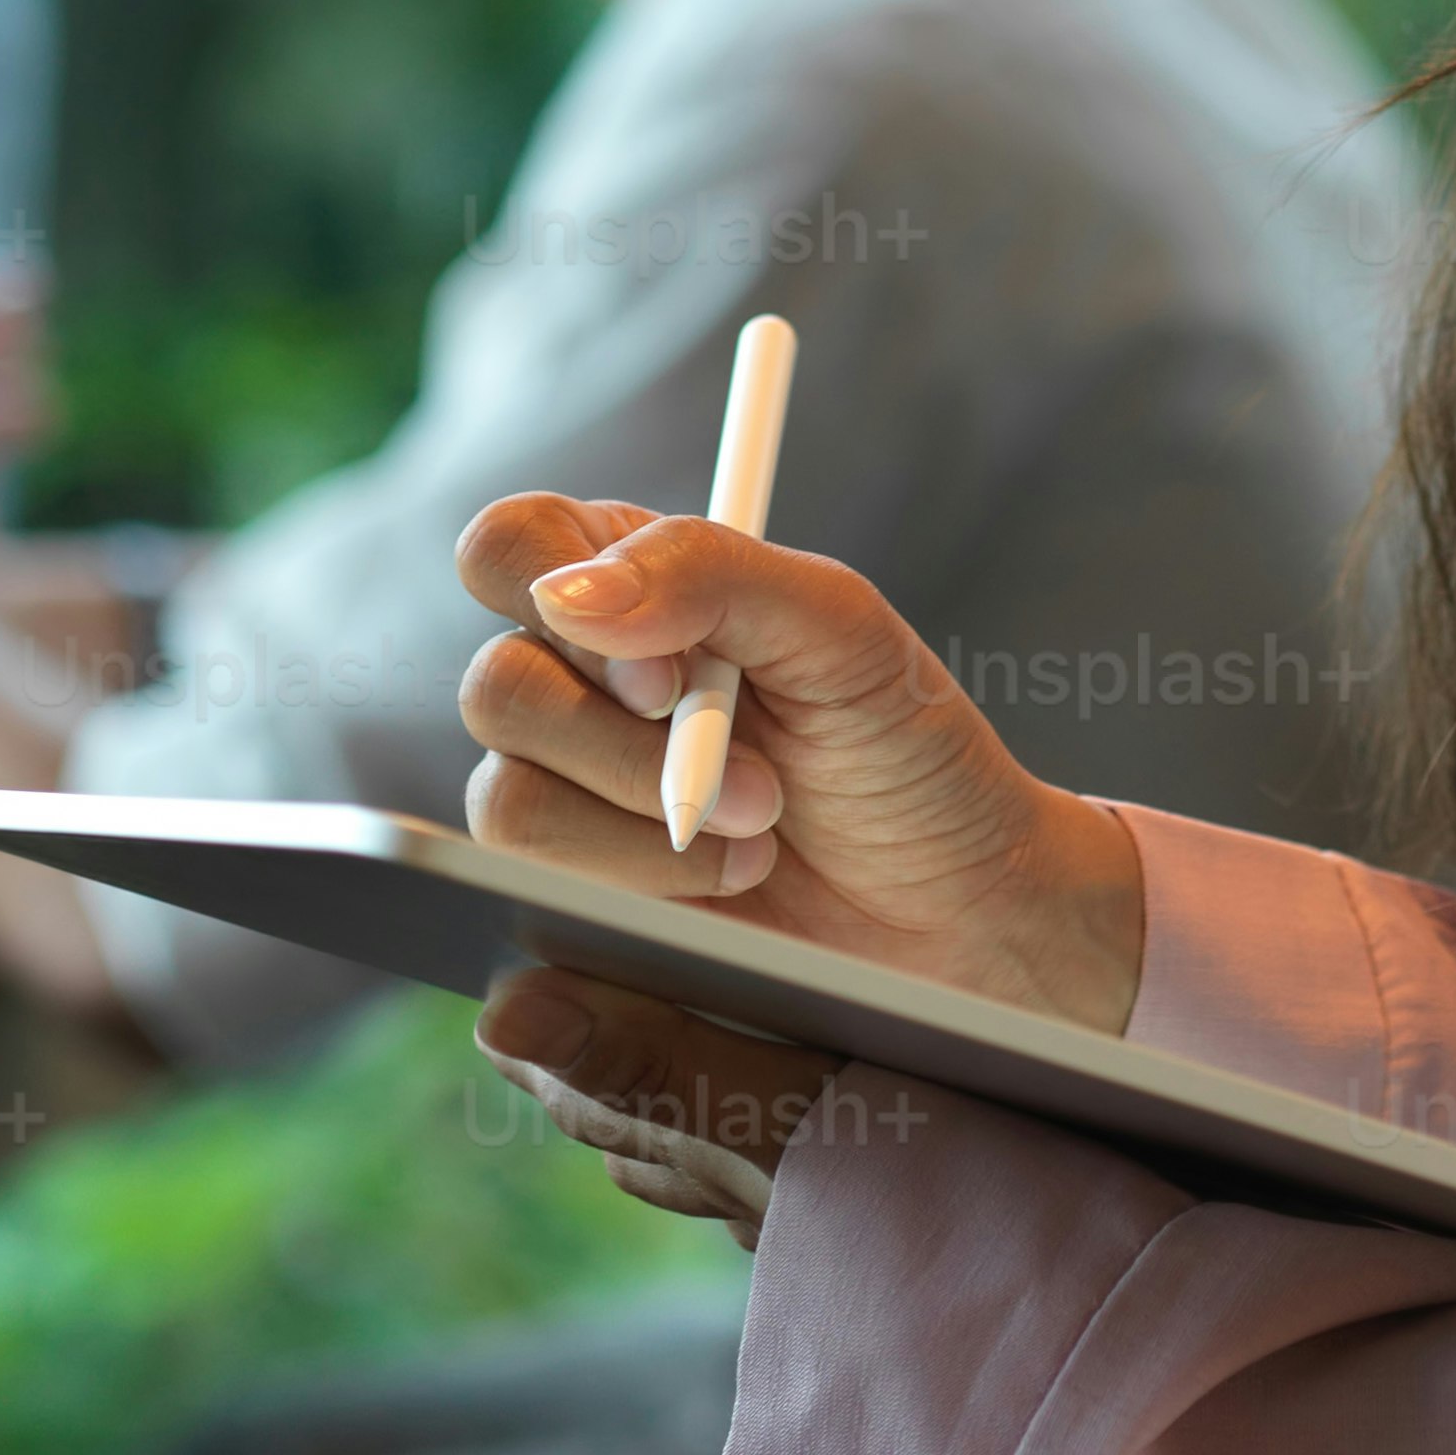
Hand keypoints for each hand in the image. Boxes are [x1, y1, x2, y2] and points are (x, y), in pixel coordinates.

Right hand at [447, 490, 1147, 1223]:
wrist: (957, 906)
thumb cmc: (906, 750)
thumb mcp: (841, 629)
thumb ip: (709, 572)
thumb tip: (568, 594)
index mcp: (631, 582)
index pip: (511, 548)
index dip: (561, 603)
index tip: (667, 678)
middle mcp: (581, 679)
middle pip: (498, 687)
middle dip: (630, 751)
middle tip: (758, 780)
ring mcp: (569, 788)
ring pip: (506, 800)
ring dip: (644, 827)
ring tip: (759, 830)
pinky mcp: (571, 887)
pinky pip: (532, 882)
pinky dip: (641, 883)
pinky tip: (726, 880)